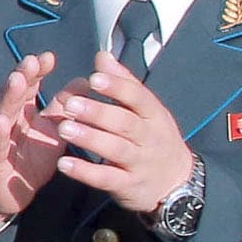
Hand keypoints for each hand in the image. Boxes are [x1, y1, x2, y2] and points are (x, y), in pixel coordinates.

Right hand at [0, 51, 64, 230]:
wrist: (8, 193)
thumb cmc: (30, 159)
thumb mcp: (53, 132)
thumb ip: (65, 108)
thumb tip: (85, 81)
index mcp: (24, 112)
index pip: (30, 87)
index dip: (37, 71)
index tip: (48, 57)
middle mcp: (8, 119)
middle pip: (14, 94)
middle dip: (22, 76)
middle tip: (31, 61)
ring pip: (1, 112)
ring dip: (8, 96)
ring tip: (16, 80)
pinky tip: (0, 120)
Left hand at [49, 54, 194, 216]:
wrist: (178, 185)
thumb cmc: (155, 139)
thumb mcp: (147, 111)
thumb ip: (124, 83)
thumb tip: (102, 56)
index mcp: (154, 115)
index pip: (138, 98)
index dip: (117, 87)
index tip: (93, 77)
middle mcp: (150, 138)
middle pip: (126, 123)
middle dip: (98, 113)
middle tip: (70, 104)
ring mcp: (140, 163)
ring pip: (116, 150)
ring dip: (90, 139)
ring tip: (64, 129)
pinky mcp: (129, 186)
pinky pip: (107, 178)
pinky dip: (86, 172)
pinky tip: (63, 164)